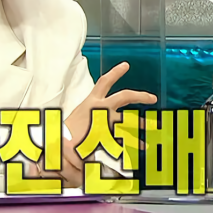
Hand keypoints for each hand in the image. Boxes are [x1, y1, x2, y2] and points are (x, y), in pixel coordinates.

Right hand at [56, 62, 156, 186]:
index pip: (104, 82)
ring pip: (129, 120)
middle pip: (125, 97)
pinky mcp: (109, 137)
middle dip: (140, 96)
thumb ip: (90, 117)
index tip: (126, 66)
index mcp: (91, 102)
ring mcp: (106, 123)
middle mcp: (101, 109)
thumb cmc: (64, 133)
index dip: (116, 72)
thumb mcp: (78, 119)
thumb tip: (96, 121)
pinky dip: (134, 143)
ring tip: (152, 126)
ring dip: (141, 123)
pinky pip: (126, 139)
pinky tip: (143, 146)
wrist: (59, 147)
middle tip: (152, 98)